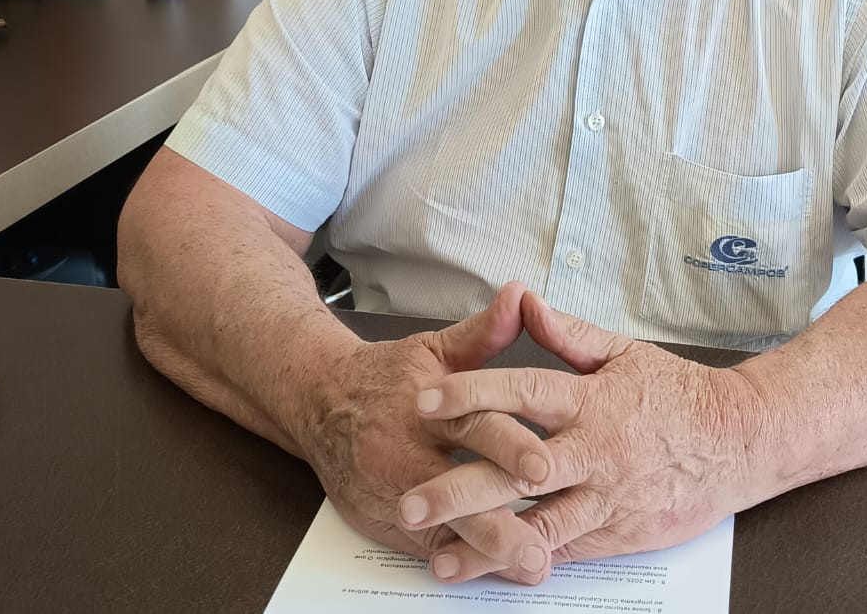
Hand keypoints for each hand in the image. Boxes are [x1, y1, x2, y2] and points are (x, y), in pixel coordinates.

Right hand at [299, 282, 555, 584]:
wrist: (322, 403)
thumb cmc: (388, 377)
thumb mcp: (434, 349)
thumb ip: (482, 332)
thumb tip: (520, 297)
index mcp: (429, 407)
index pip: (474, 426)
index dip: (510, 446)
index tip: (545, 466)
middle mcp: (409, 454)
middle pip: (458, 491)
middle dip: (500, 522)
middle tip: (541, 545)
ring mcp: (396, 493)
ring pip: (445, 530)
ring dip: (486, 552)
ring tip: (530, 565)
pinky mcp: (387, 522)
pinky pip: (427, 548)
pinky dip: (461, 560)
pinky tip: (492, 571)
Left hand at [398, 292, 768, 581]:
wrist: (738, 442)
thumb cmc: (678, 395)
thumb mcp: (624, 352)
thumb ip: (569, 334)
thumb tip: (523, 302)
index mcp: (591, 400)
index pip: (522, 392)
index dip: (472, 394)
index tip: (425, 399)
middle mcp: (593, 452)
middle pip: (516, 471)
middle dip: (460, 486)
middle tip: (411, 500)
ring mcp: (604, 498)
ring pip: (536, 524)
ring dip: (484, 541)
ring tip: (437, 555)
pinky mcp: (615, 535)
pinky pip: (563, 549)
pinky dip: (524, 560)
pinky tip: (490, 568)